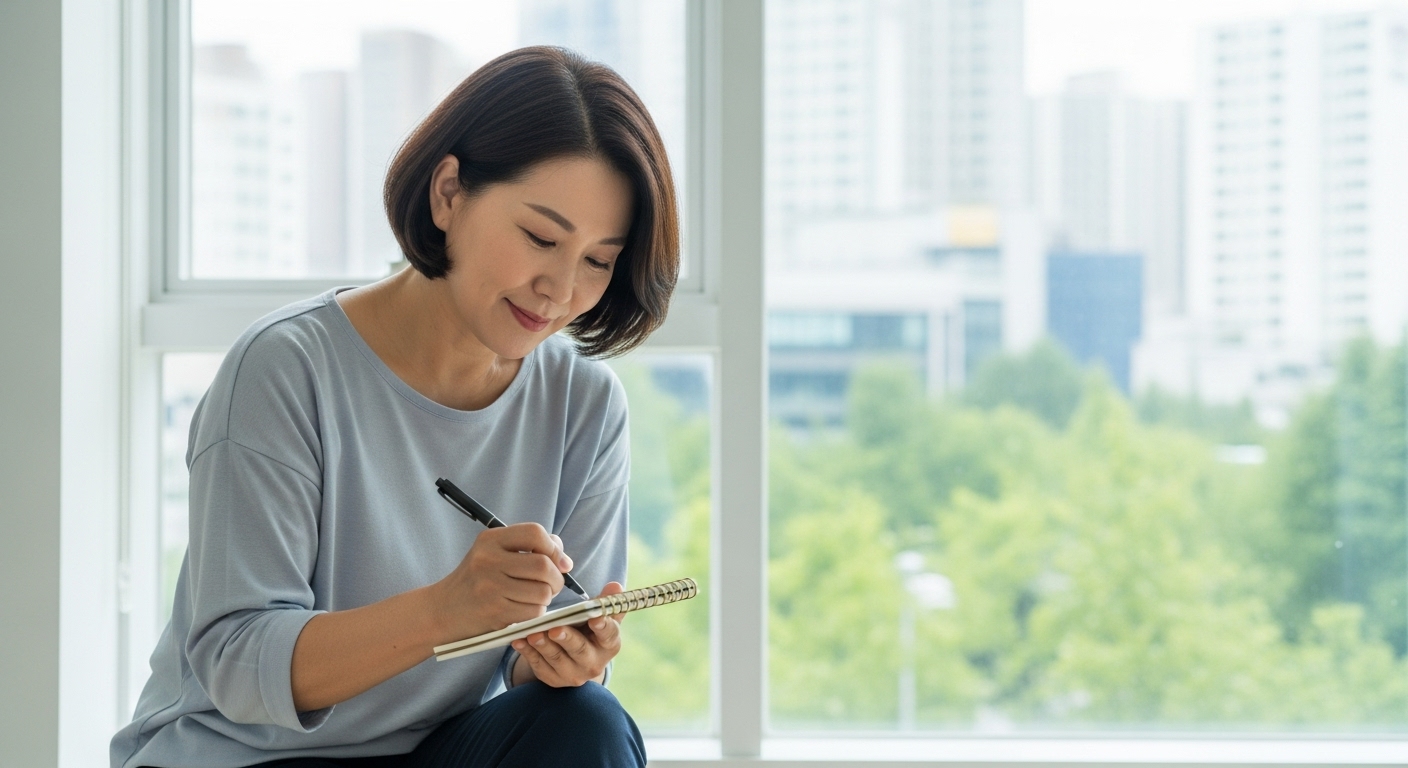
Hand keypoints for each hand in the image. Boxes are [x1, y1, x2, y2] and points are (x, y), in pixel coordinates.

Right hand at [429, 522, 572, 642]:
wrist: (443, 610)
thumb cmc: (476, 580)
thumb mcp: (495, 553)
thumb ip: (530, 547)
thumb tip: (564, 560)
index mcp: (490, 540)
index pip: (534, 533)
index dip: (554, 548)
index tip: (559, 562)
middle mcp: (488, 560)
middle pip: (543, 565)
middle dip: (556, 578)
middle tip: (551, 585)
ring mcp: (490, 587)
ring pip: (542, 591)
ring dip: (546, 597)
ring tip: (534, 596)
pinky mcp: (494, 612)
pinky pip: (533, 611)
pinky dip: (536, 612)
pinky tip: (524, 609)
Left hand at [511, 581, 625, 687]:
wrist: (576, 660)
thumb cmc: (589, 631)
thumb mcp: (600, 617)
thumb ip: (606, 602)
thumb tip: (615, 587)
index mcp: (609, 644)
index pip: (609, 635)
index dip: (603, 627)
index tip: (595, 618)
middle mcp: (593, 663)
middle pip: (580, 650)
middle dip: (567, 639)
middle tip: (554, 629)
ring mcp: (572, 674)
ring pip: (556, 659)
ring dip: (543, 646)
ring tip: (532, 633)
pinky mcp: (553, 679)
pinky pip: (539, 666)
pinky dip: (528, 653)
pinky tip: (519, 641)